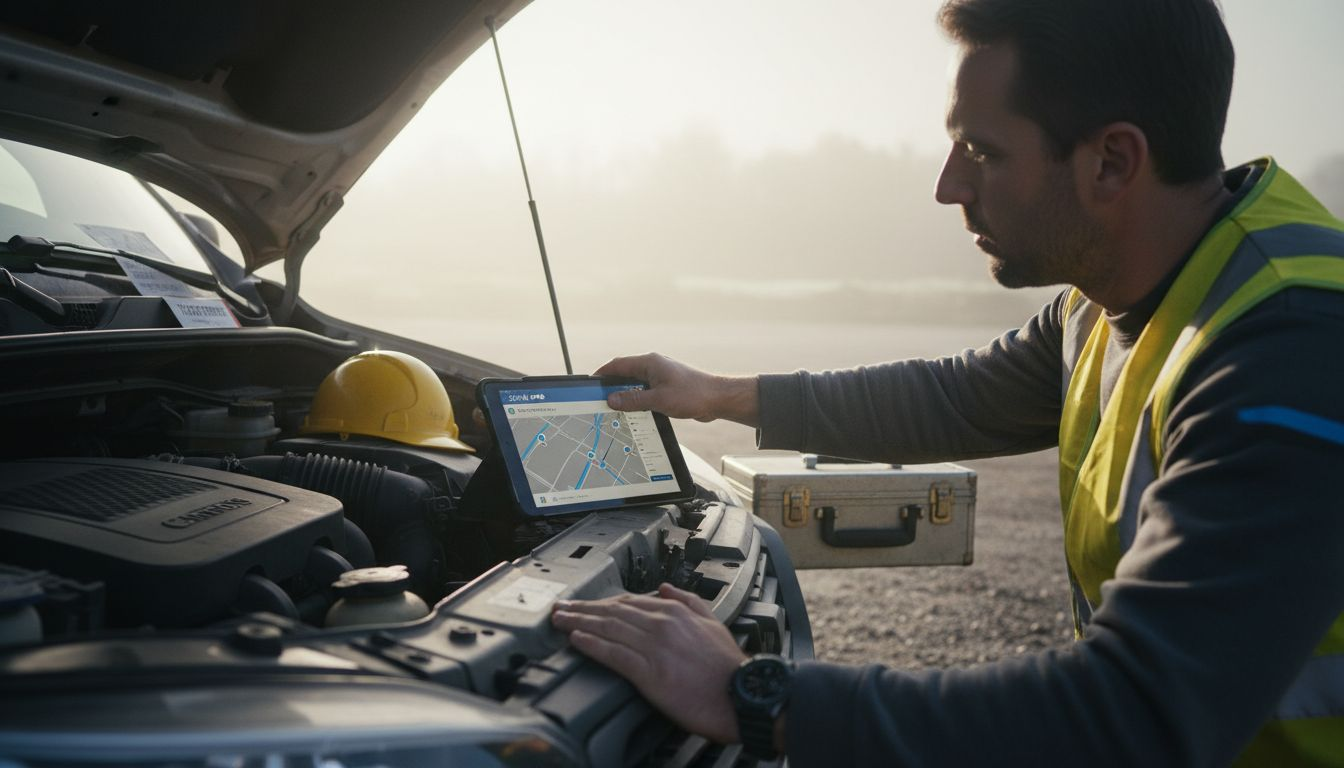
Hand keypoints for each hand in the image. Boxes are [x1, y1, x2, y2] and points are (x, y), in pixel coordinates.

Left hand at [551, 583, 747, 743]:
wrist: (740, 695)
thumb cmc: (727, 665)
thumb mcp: (712, 621)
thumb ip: (687, 601)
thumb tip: (665, 587)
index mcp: (674, 612)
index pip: (628, 602)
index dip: (601, 602)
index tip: (584, 603)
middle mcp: (661, 624)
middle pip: (611, 612)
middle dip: (581, 608)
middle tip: (560, 608)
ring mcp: (653, 647)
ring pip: (608, 628)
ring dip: (579, 622)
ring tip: (559, 620)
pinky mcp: (649, 672)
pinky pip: (614, 654)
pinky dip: (592, 644)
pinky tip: (576, 639)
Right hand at [594, 353, 758, 425]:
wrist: (717, 399)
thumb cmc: (693, 394)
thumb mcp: (658, 399)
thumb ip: (633, 400)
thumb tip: (612, 399)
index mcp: (649, 363)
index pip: (618, 364)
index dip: (602, 373)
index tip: (591, 383)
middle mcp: (653, 367)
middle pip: (625, 374)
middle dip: (612, 387)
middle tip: (599, 400)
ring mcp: (661, 377)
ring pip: (635, 385)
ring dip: (626, 396)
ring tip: (614, 409)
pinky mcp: (667, 387)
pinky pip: (646, 392)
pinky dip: (638, 401)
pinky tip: (634, 413)